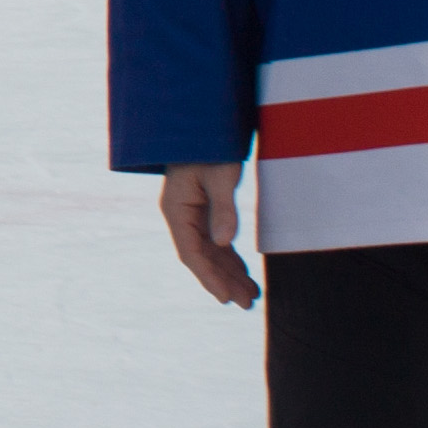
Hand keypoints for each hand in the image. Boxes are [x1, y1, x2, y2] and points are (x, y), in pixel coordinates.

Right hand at [160, 160, 259, 307]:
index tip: (225, 298)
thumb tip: (225, 243)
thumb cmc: (211, 146)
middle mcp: (181, 216)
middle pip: (201, 258)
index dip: (208, 277)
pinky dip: (230, 259)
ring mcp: (192, 215)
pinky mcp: (205, 211)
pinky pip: (216, 242)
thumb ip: (224, 209)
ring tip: (251, 296)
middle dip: (223, 281)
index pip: (190, 253)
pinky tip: (245, 274)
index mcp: (176, 210)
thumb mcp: (221, 175)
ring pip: (210, 253)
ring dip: (229, 274)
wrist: (203, 124)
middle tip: (247, 303)